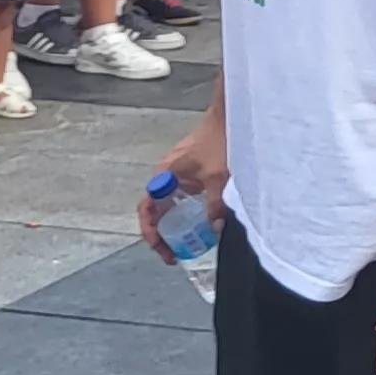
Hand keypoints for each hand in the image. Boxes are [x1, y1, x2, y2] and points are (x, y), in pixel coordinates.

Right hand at [145, 109, 229, 259]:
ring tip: (182, 248)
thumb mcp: (218, 177)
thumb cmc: (218, 141)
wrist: (227, 118)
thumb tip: (215, 229)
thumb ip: (216, 204)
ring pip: (166, 207)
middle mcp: (165, 177)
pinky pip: (178, 200)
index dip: (150, 230)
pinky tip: (196, 228)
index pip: (147, 208)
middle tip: (172, 256)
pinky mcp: (188, 175)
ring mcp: (176, 176)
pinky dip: (182, 216)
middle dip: (160, 236)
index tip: (160, 248)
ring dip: (170, 228)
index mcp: (164, 176)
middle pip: (154, 212)